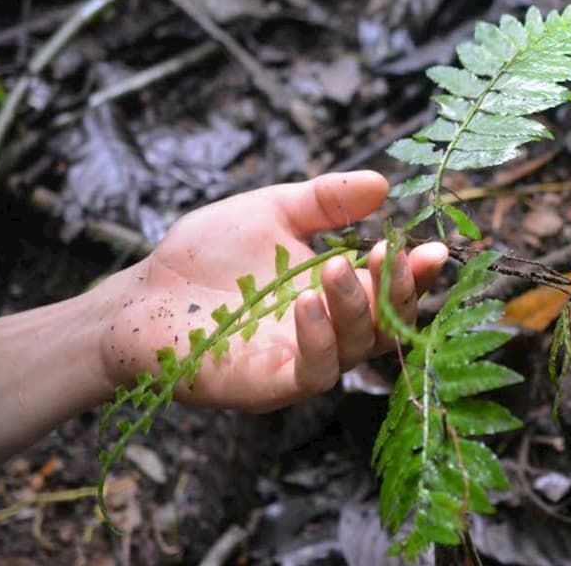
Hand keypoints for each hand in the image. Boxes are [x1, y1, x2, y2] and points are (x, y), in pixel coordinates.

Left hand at [100, 171, 446, 411]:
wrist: (140, 295)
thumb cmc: (203, 257)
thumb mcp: (271, 211)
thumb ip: (325, 201)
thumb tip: (383, 184)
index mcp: (332, 294)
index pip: (388, 291)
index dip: (414, 274)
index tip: (431, 247)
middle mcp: (325, 333)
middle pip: (384, 326)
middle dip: (396, 292)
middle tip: (392, 252)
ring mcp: (297, 362)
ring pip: (353, 351)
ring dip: (356, 310)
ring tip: (338, 267)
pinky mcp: (267, 386)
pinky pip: (310, 374)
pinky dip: (319, 341)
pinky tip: (308, 305)